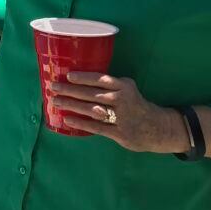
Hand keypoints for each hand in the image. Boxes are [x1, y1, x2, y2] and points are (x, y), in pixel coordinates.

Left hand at [50, 73, 187, 152]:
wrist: (157, 127)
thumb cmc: (135, 104)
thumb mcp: (127, 89)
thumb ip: (110, 84)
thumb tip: (81, 78)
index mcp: (124, 87)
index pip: (101, 80)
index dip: (84, 77)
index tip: (68, 76)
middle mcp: (122, 100)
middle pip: (92, 94)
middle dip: (70, 91)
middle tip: (53, 88)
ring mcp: (121, 117)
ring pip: (91, 110)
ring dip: (72, 105)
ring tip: (56, 102)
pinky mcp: (119, 133)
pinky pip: (96, 127)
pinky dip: (80, 123)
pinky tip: (67, 120)